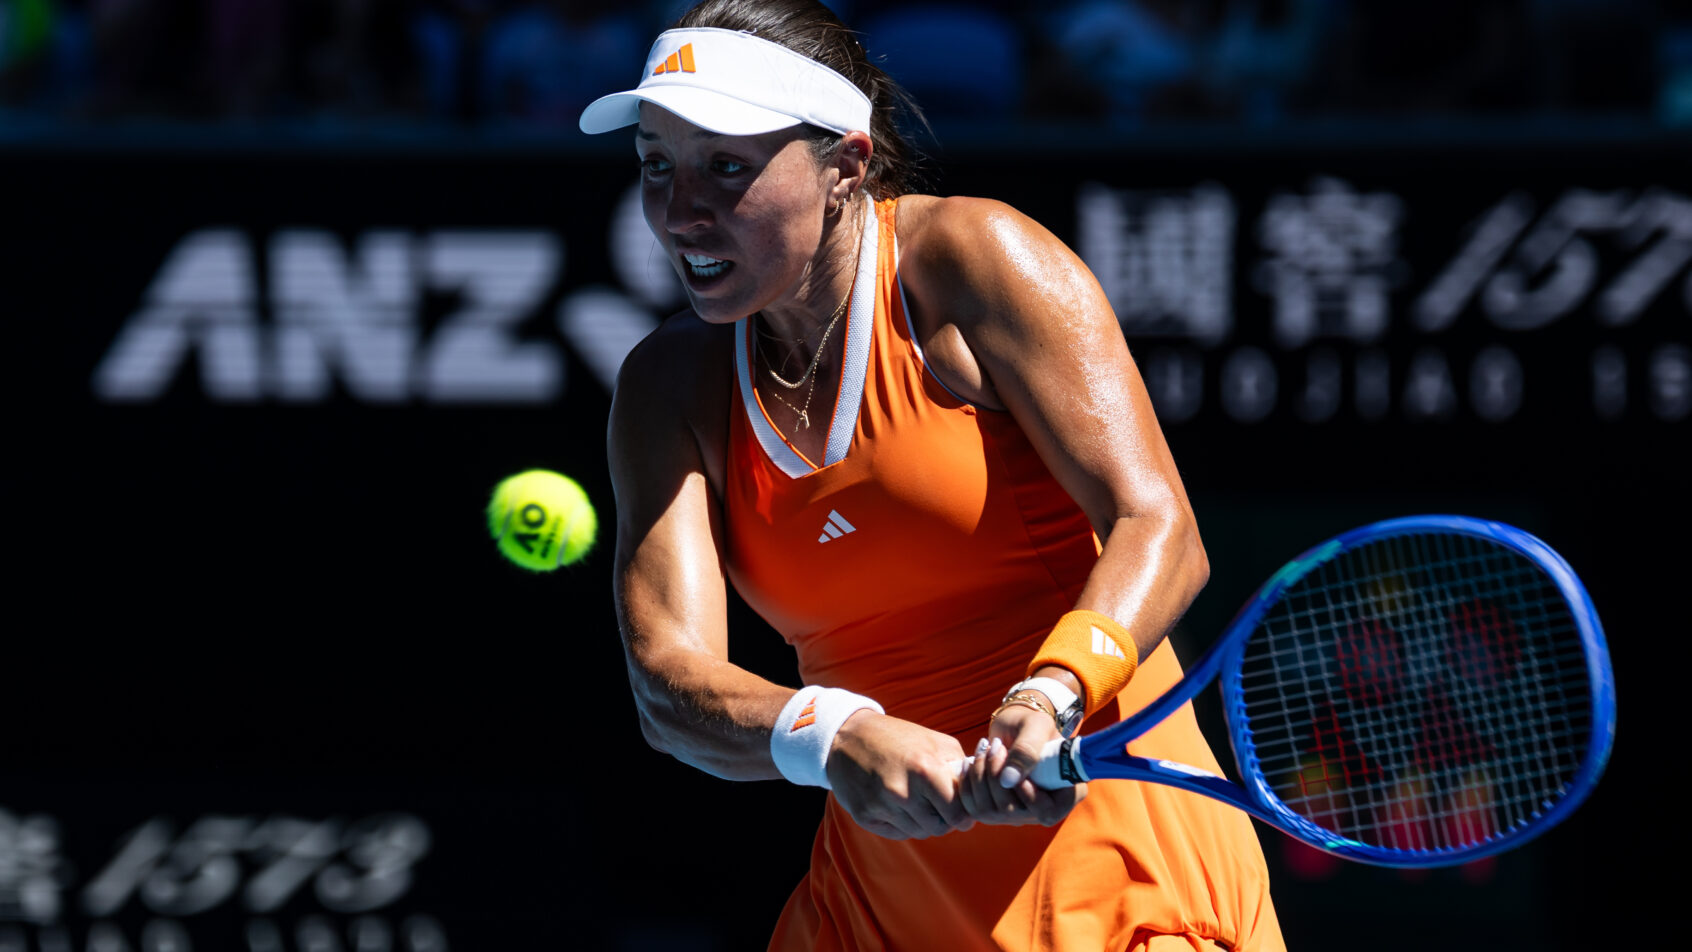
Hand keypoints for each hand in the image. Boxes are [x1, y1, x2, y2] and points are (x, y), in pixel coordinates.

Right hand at [826, 710, 974, 839]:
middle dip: (944, 819)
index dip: (963, 814)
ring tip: (918, 800)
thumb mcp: (934, 741)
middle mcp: (903, 792)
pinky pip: (897, 833)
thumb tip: (977, 794)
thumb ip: (960, 767)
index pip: (957, 813)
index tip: (962, 809)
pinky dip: (903, 823)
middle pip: (939, 827)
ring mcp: (882, 806)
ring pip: (919, 832)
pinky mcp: (865, 816)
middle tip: (939, 805)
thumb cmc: (897, 737)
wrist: (847, 736)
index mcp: (925, 770)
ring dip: (924, 821)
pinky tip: (898, 804)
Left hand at [957, 702, 1085, 826]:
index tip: (1017, 770)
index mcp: (1064, 794)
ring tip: (986, 748)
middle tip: (997, 746)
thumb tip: (1008, 781)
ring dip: (981, 775)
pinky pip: (972, 807)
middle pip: (1012, 812)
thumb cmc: (1031, 723)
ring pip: (989, 811)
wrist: (1013, 727)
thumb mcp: (1036, 727)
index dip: (1030, 797)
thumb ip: (1027, 750)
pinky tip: (971, 761)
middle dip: (997, 775)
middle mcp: (1040, 810)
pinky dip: (968, 782)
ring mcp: (1016, 814)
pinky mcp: (993, 810)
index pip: (1048, 813)